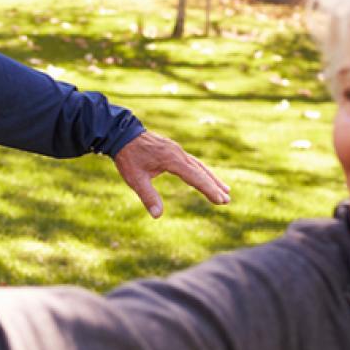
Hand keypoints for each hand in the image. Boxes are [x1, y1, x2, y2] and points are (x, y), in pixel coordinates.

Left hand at [112, 131, 229, 218]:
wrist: (122, 134)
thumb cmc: (128, 157)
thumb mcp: (135, 179)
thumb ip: (148, 196)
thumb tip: (158, 215)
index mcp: (171, 159)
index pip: (195, 177)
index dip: (208, 189)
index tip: (220, 200)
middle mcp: (178, 153)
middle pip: (201, 171)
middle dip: (214, 186)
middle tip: (227, 200)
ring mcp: (177, 150)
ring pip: (199, 166)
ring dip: (212, 178)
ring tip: (226, 190)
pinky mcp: (174, 150)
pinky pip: (192, 162)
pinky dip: (202, 171)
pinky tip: (206, 177)